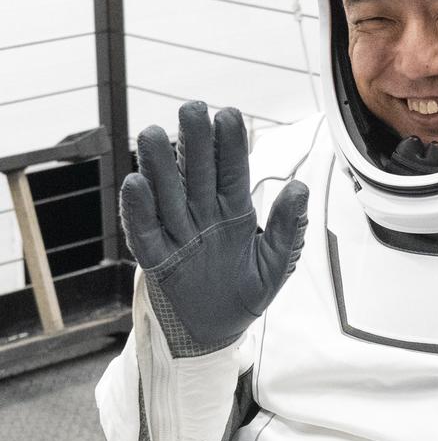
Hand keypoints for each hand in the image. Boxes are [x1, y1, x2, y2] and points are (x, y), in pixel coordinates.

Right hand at [120, 101, 308, 353]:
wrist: (216, 332)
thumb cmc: (246, 293)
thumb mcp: (276, 264)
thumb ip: (288, 229)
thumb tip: (299, 188)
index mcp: (235, 212)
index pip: (232, 171)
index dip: (230, 144)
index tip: (228, 114)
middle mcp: (203, 215)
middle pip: (197, 173)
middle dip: (194, 141)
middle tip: (191, 108)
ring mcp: (178, 234)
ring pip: (167, 194)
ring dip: (159, 166)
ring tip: (152, 134)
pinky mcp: (157, 258)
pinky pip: (144, 231)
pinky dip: (138, 209)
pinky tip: (135, 182)